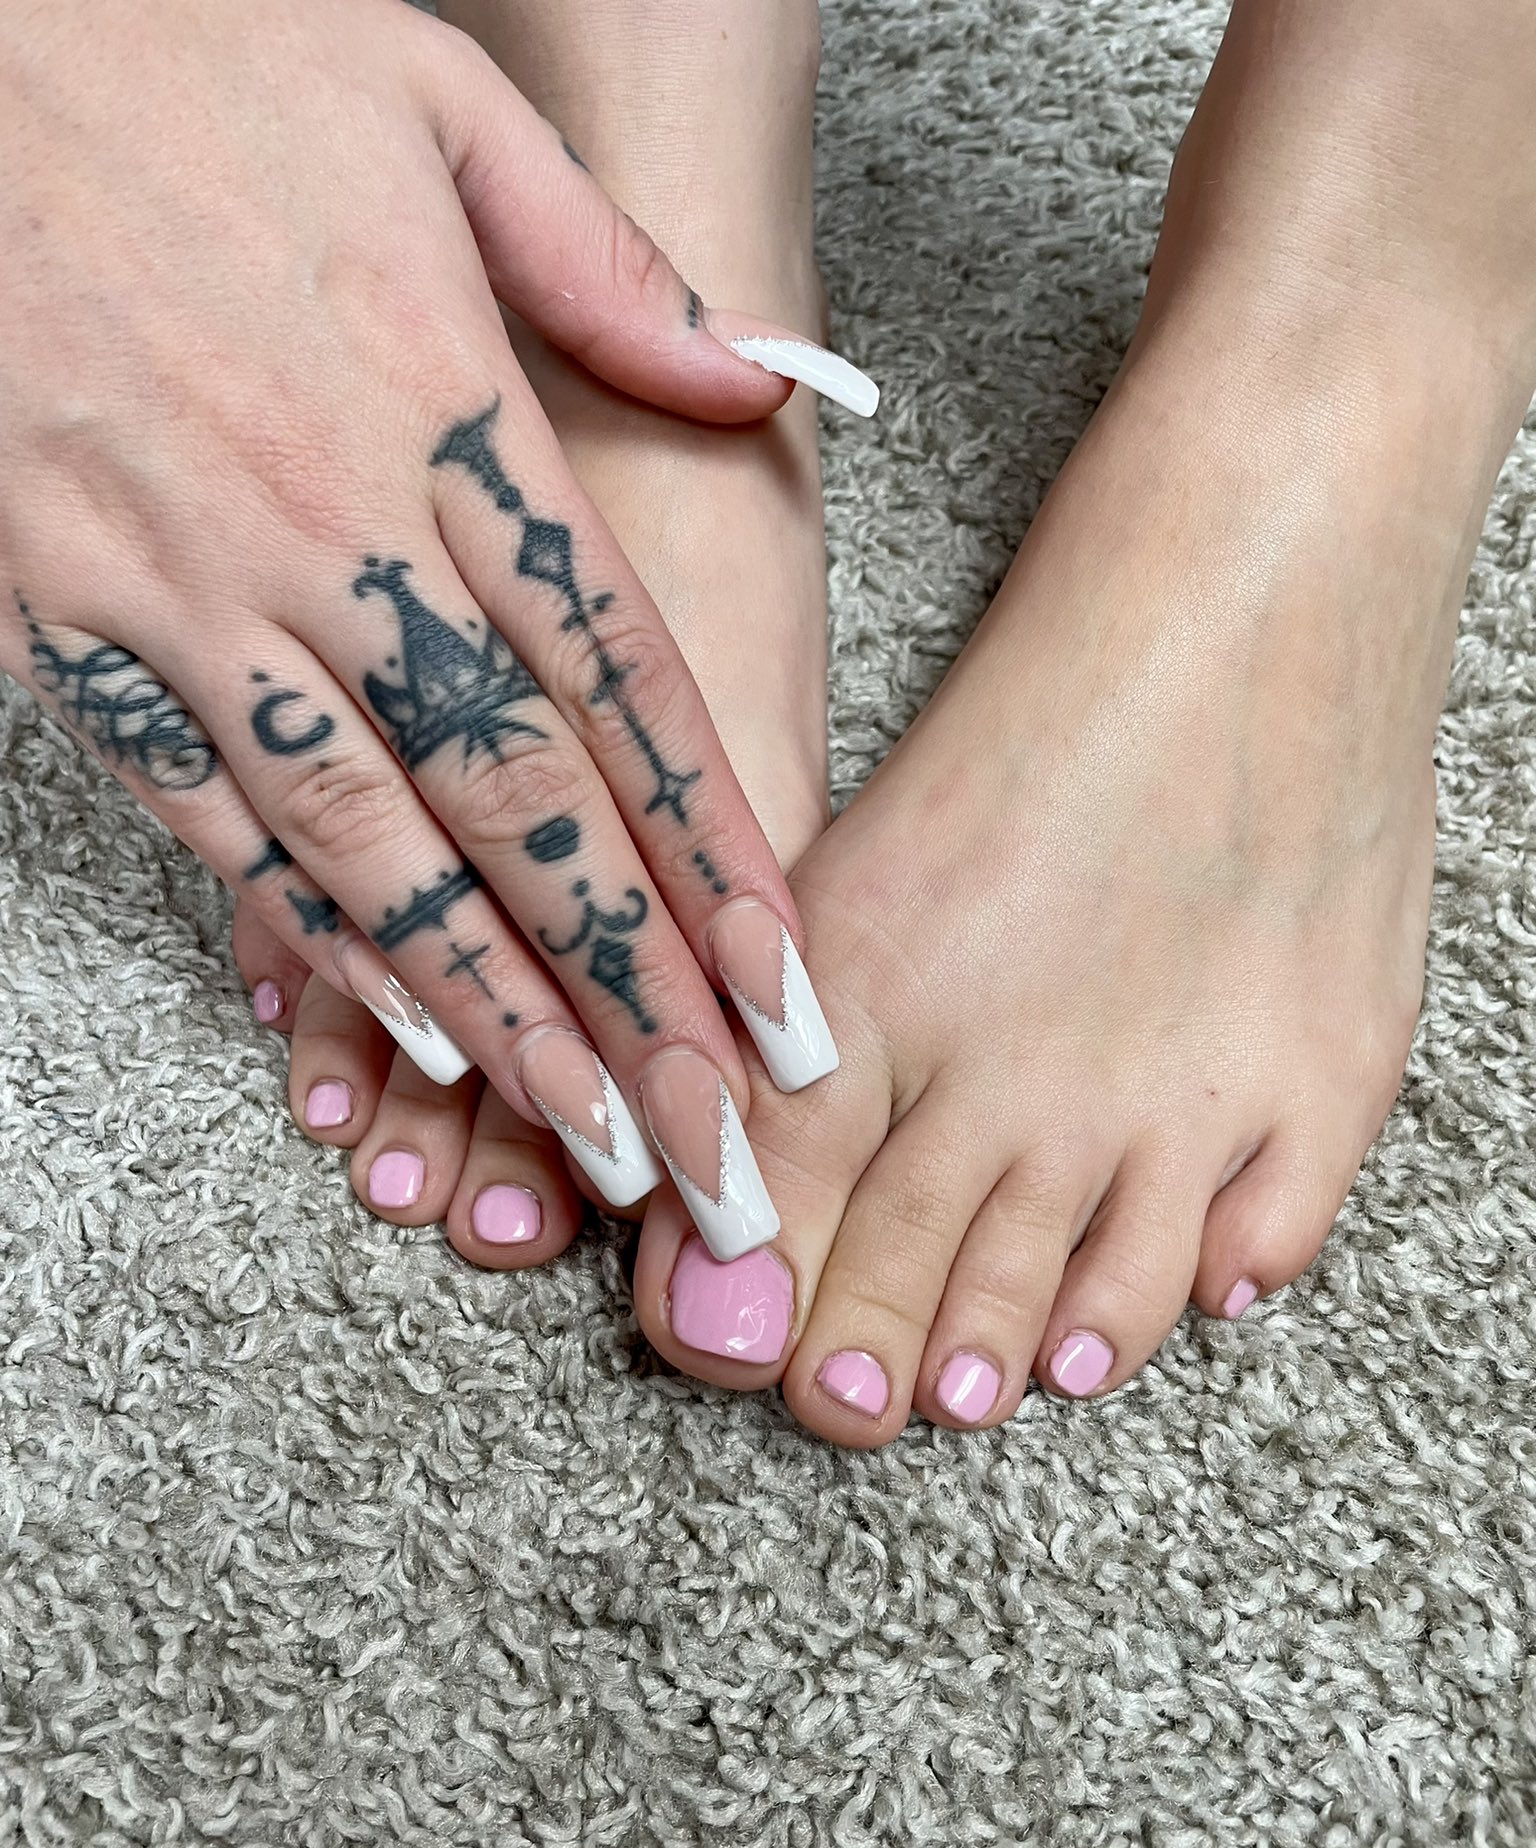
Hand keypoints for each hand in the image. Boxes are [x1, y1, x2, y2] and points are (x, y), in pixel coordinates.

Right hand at [0, 0, 861, 1243]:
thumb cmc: (196, 52)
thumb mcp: (437, 101)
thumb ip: (610, 265)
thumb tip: (761, 375)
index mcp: (448, 407)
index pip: (621, 680)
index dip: (710, 848)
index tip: (781, 985)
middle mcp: (334, 522)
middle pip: (521, 797)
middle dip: (629, 983)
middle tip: (713, 1131)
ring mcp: (196, 582)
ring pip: (373, 839)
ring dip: (488, 1003)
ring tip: (584, 1128)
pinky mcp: (76, 614)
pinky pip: (210, 805)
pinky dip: (304, 924)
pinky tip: (390, 1023)